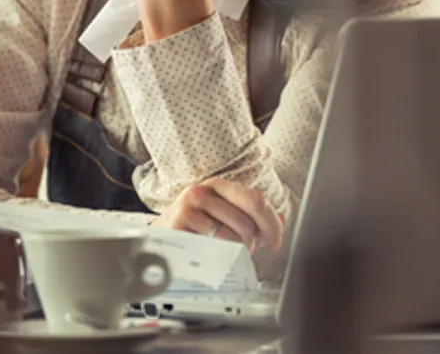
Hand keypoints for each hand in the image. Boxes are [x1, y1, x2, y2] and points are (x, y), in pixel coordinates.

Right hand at [149, 178, 284, 252]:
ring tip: (225, 250)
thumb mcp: (222, 217)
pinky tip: (209, 252)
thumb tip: (281, 221)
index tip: (276, 241)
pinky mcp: (180, 222)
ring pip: (236, 234)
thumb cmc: (193, 228)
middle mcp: (203, 190)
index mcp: (218, 185)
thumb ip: (251, 218)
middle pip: (249, 216)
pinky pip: (216, 244)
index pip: (256, 199)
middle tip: (253, 249)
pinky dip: (220, 254)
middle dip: (257, 238)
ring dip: (238, 249)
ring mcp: (189, 204)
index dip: (272, 223)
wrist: (158, 238)